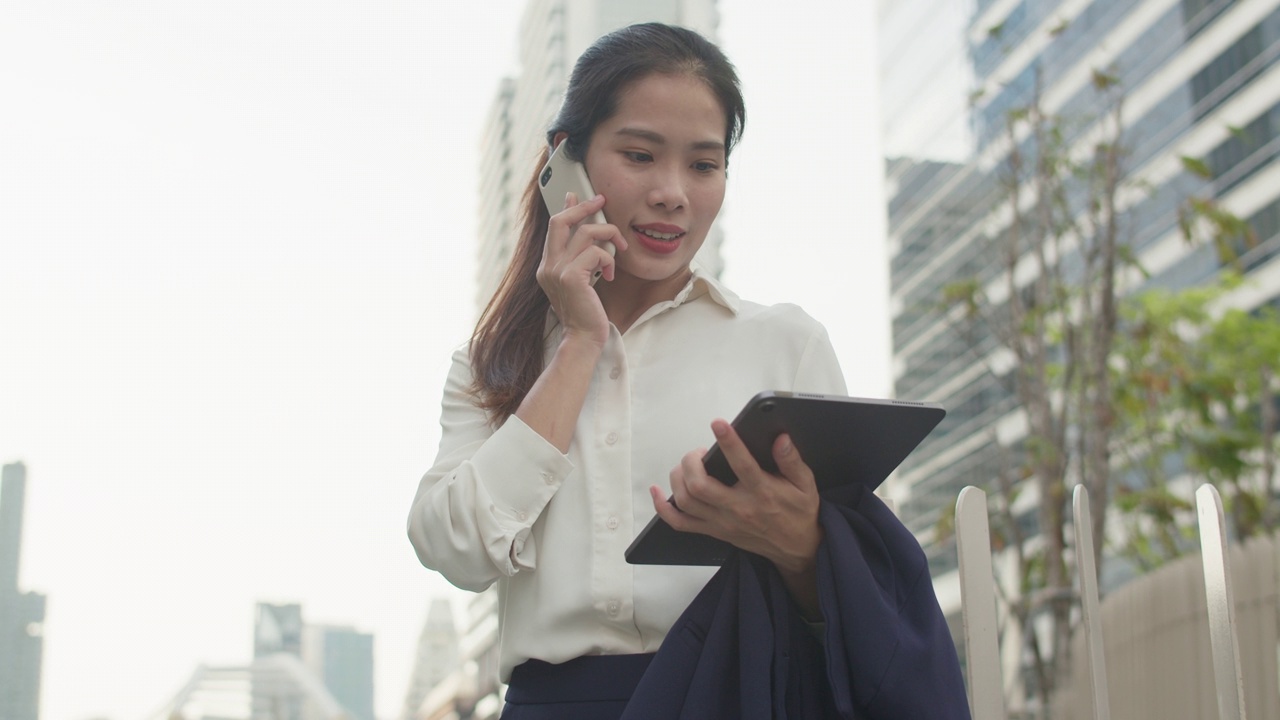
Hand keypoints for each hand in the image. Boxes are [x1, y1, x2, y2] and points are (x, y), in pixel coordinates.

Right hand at [536, 193, 626, 345]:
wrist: (584, 338)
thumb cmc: (586, 313)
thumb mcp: (580, 281)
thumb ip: (580, 259)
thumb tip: (588, 236)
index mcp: (547, 266)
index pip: (554, 227)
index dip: (566, 208)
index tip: (575, 195)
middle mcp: (547, 266)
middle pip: (561, 221)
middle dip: (584, 207)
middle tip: (601, 201)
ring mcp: (557, 271)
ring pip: (587, 233)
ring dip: (609, 237)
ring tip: (618, 250)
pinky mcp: (571, 277)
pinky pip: (597, 252)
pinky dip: (609, 260)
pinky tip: (611, 275)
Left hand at [650, 420, 821, 574]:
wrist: (796, 549)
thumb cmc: (799, 512)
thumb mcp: (805, 485)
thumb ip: (792, 461)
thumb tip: (781, 439)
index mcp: (762, 493)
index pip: (743, 466)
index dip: (729, 443)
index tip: (718, 423)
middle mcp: (738, 509)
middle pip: (700, 486)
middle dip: (691, 462)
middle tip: (699, 452)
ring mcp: (723, 522)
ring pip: (686, 501)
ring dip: (677, 478)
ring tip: (686, 464)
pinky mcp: (714, 531)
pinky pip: (680, 523)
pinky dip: (663, 508)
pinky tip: (657, 492)